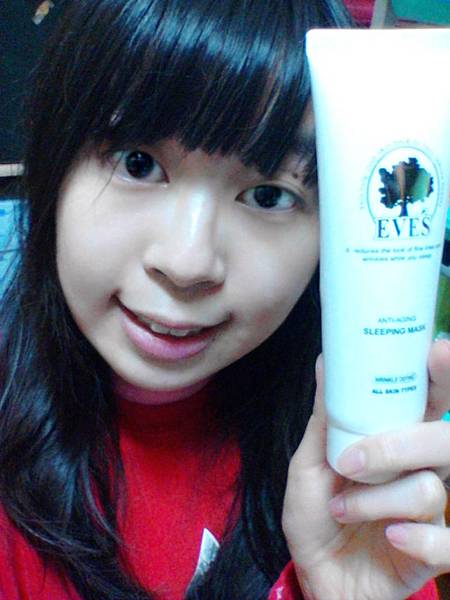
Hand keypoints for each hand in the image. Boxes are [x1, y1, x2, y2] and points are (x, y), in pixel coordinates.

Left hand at [282, 339, 449, 599]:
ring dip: (376, 501)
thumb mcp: (309, 463)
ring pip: (430, 489)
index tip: (439, 350)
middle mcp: (422, 468)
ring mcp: (431, 510)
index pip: (431, 399)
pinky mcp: (436, 552)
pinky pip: (447, 542)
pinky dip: (415, 540)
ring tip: (343, 509)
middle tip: (351, 461)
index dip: (442, 374)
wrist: (318, 575)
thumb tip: (327, 361)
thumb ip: (325, 418)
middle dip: (400, 445)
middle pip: (446, 438)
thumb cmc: (317, 514)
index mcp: (397, 440)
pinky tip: (389, 539)